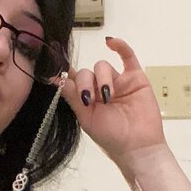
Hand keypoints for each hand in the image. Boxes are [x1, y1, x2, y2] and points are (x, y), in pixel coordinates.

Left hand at [59, 37, 166, 178]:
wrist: (138, 147)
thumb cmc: (111, 138)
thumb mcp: (87, 119)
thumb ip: (73, 97)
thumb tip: (55, 79)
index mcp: (87, 100)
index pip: (73, 81)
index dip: (64, 74)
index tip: (52, 68)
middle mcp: (100, 89)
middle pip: (86, 72)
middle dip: (85, 82)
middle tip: (90, 99)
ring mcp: (118, 82)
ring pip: (103, 66)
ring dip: (102, 78)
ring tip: (108, 97)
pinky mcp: (135, 78)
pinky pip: (127, 56)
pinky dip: (119, 46)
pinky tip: (110, 42)